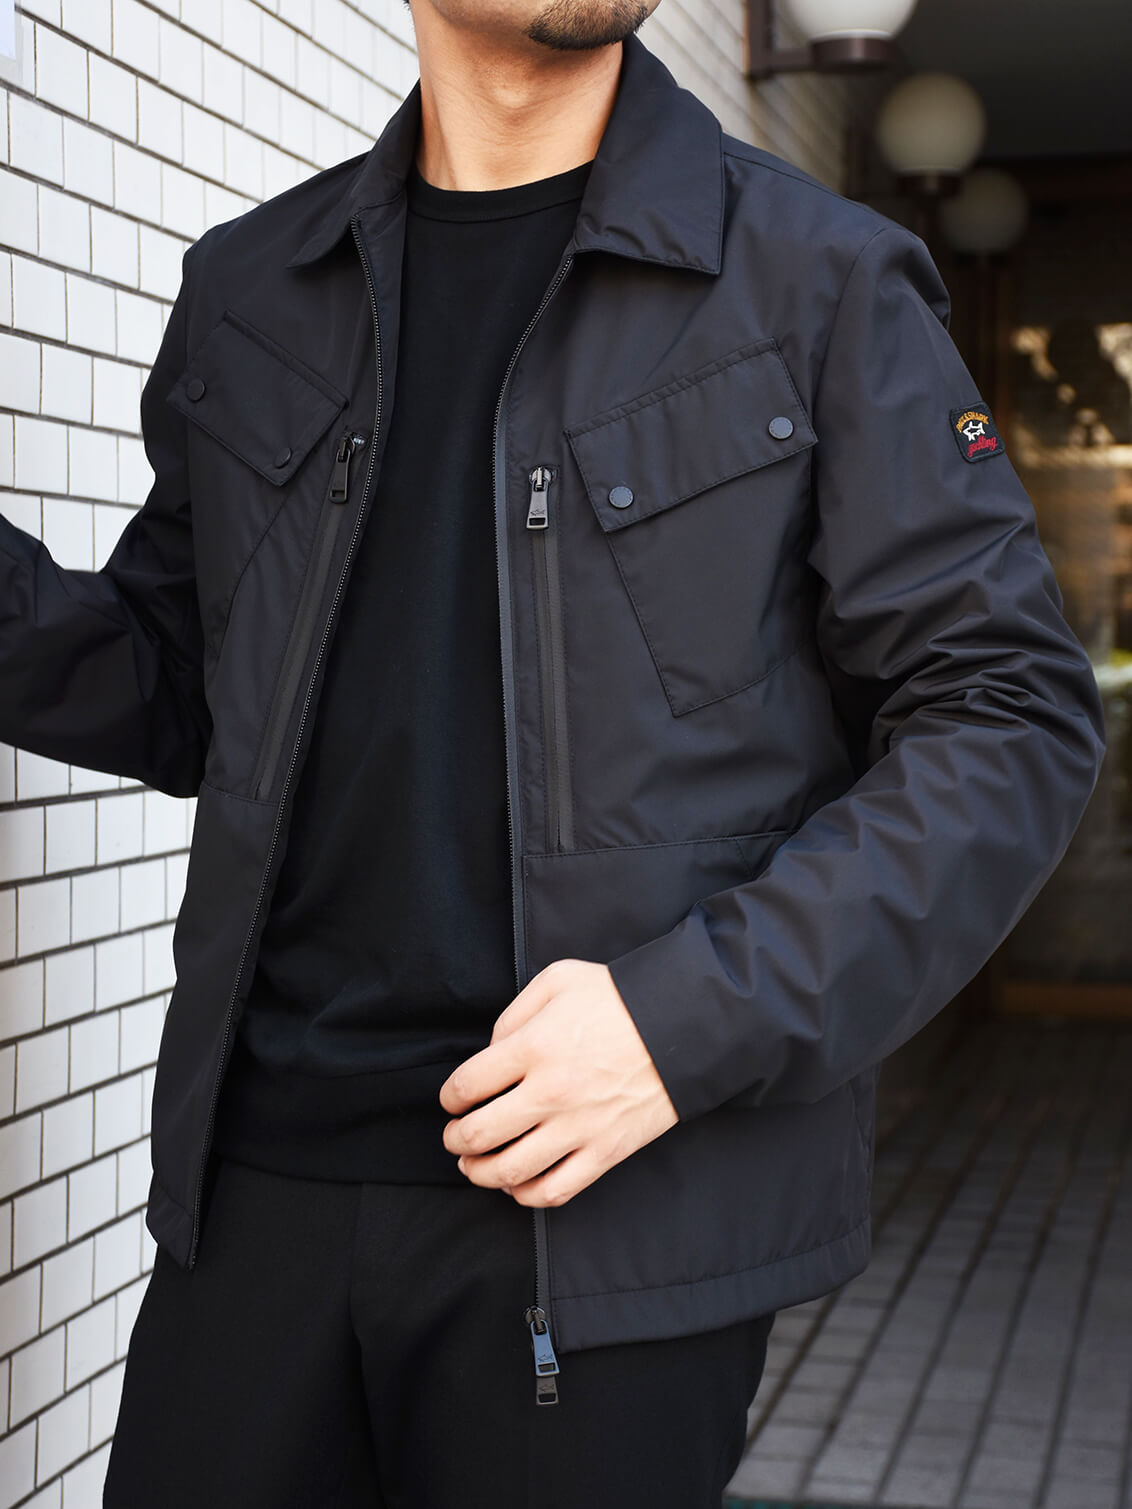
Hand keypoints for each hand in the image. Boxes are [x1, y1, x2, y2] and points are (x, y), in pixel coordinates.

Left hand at [439, 958, 678, 1206]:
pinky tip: (516, 1186)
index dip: (450, 1097)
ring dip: (481, 1173)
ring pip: (511, 1170)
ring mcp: (579, 1128)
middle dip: (456, 1139)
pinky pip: (556, 1190)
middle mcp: (550, 1092)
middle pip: (480, 1133)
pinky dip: (527, 1195)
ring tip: (473, 1166)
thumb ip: (514, 1013)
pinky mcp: (606, 1152)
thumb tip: (492, 1052)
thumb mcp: (558, 980)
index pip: (468, 1085)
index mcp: (534, 1047)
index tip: (452, 1099)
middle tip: (454, 1136)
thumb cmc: (619, 997)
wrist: (684, 1025)